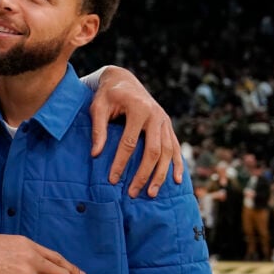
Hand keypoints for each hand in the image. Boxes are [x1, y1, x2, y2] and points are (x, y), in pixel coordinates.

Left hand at [88, 67, 182, 195]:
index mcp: (138, 109)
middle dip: (143, 174)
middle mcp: (156, 115)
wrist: (123, 79)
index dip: (121, 163)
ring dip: (160, 174)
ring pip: (167, 152)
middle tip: (133, 193)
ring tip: (151, 193)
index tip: (113, 180)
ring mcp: (164, 120)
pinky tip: (175, 180)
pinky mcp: (168, 125)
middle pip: (153, 151)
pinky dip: (177, 164)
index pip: (129, 143)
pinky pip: (175, 147)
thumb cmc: (107, 95)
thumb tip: (96, 155)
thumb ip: (98, 130)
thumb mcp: (98, 107)